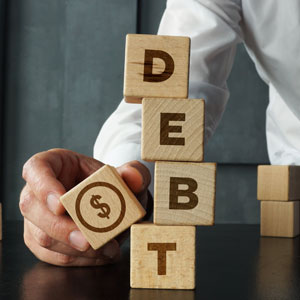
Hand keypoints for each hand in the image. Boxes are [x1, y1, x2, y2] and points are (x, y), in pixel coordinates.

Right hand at [20, 148, 150, 265]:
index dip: (44, 186)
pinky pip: (52, 255)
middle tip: (88, 241)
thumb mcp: (126, 174)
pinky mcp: (40, 239)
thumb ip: (133, 173)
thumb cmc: (111, 182)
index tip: (61, 204)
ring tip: (107, 250)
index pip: (37, 169)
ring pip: (41, 236)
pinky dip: (77, 260)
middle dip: (61, 228)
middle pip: (32, 207)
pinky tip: (100, 256)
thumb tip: (132, 177)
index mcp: (53, 164)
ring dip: (73, 249)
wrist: (111, 201)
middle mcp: (38, 189)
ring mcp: (36, 216)